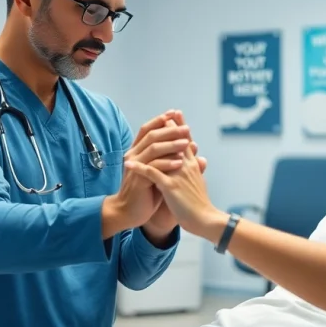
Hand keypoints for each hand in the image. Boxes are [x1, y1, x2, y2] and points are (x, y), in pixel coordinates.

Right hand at [102, 111, 191, 237]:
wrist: (131, 212)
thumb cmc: (147, 192)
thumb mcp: (163, 172)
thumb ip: (176, 157)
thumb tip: (195, 146)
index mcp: (138, 151)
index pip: (148, 130)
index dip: (161, 120)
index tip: (176, 114)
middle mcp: (134, 155)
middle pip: (152, 136)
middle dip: (170, 130)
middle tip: (187, 128)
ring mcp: (135, 167)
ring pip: (153, 149)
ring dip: (171, 145)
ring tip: (186, 143)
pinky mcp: (138, 179)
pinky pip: (153, 167)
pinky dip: (167, 164)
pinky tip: (179, 162)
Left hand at [144, 114, 207, 242]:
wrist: (205, 220)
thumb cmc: (201, 204)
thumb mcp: (199, 183)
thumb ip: (197, 170)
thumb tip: (199, 160)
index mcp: (192, 166)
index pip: (185, 142)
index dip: (181, 127)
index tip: (176, 114)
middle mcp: (186, 167)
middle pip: (177, 142)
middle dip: (171, 127)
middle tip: (167, 113)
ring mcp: (178, 175)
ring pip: (165, 153)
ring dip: (155, 141)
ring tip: (145, 132)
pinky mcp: (170, 187)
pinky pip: (152, 174)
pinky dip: (140, 167)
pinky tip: (129, 163)